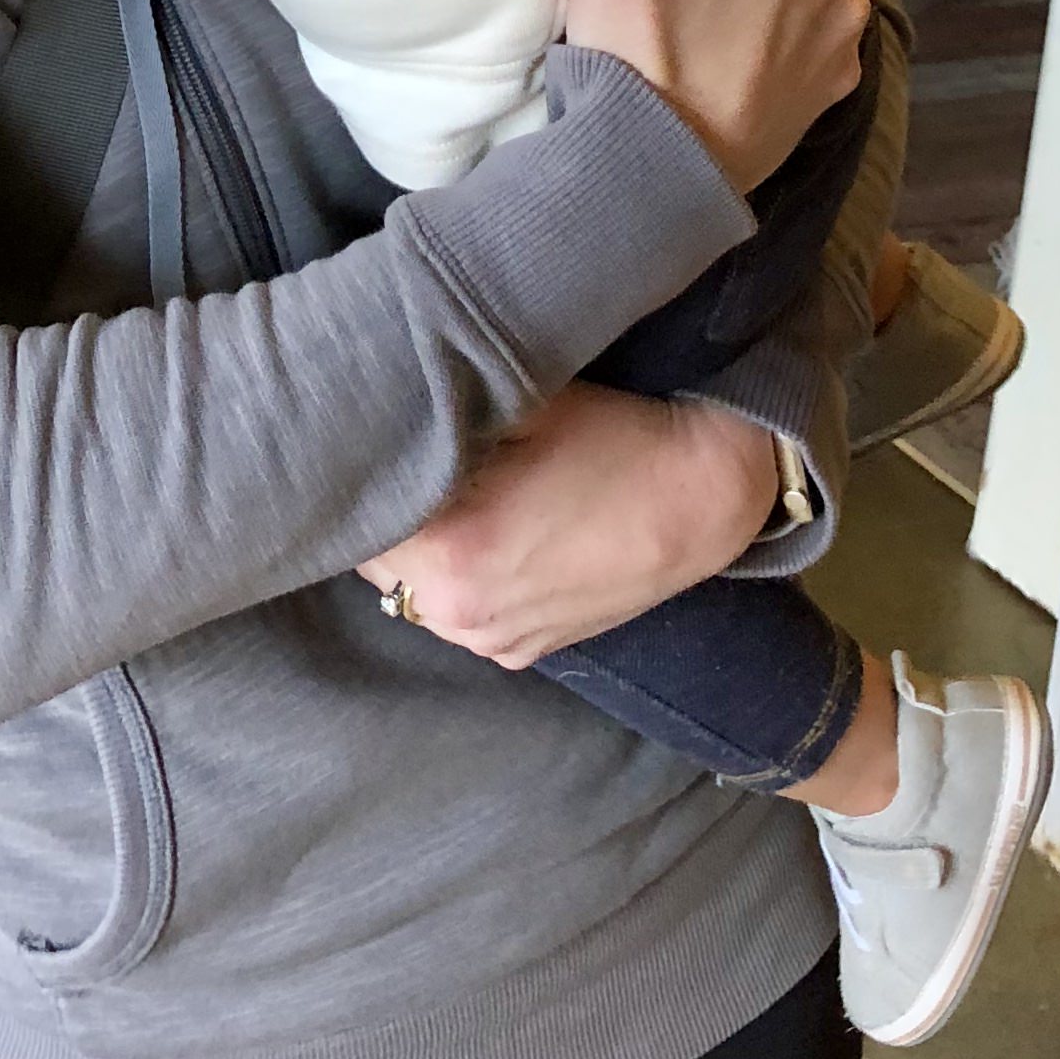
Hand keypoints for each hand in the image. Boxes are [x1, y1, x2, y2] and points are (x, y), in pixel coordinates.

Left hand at [360, 385, 778, 667]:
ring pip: (410, 589)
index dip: (357, 471)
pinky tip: (487, 531)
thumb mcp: (516, 406)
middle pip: (374, 557)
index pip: (355, 516)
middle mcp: (458, 614)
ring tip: (450, 494)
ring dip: (416, 548)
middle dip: (382, 510)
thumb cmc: (613, 439)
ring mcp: (491, 641)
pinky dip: (456, 577)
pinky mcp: (522, 652)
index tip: (366, 436)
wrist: (704, 498)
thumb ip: (437, 418)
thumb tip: (377, 413)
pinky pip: (457, 611)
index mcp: (448, 554)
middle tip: (406, 458)